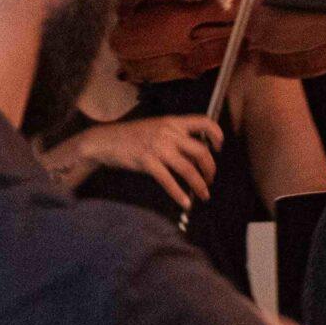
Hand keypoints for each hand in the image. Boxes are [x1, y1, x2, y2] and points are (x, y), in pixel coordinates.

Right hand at [46, 114, 221, 208]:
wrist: (105, 141)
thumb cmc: (132, 136)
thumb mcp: (157, 128)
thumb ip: (175, 137)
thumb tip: (195, 154)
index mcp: (173, 122)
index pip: (204, 122)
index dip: (217, 134)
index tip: (220, 148)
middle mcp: (168, 133)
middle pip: (201, 151)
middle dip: (210, 169)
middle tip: (210, 179)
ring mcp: (158, 147)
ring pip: (188, 169)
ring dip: (199, 184)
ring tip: (204, 194)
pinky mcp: (147, 161)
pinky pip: (169, 180)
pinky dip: (179, 194)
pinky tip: (185, 202)